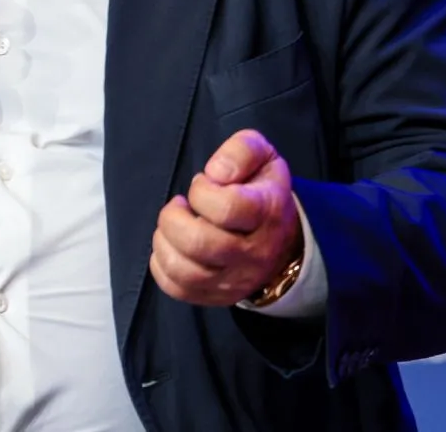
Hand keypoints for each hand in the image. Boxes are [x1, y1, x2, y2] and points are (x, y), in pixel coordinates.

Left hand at [149, 129, 301, 306]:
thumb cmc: (261, 191)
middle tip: (179, 207)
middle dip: (173, 218)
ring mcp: (236, 280)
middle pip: (199, 243)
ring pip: (185, 272)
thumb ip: (242, 150)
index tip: (202, 184)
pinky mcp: (217, 295)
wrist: (284, 239)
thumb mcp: (263, 156)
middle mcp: (254, 252)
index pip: (224, 208)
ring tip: (172, 226)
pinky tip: (170, 246)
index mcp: (267, 213)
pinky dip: (161, 265)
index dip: (201, 191)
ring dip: (164, 242)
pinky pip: (178, 289)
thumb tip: (215, 172)